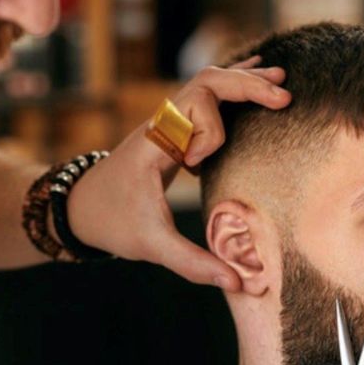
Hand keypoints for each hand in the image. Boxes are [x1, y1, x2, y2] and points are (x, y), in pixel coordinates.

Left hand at [66, 56, 290, 291]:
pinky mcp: (172, 132)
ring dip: (242, 83)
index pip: (193, 103)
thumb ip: (193, 264)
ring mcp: (167, 123)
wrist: (80, 209)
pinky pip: (204, 101)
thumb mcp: (151, 246)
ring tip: (279, 82)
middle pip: (207, 82)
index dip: (209, 131)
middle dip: (247, 86)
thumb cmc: (113, 224)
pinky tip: (253, 87)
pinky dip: (231, 93)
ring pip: (207, 85)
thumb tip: (239, 282)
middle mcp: (162, 123)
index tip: (198, 165)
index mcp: (155, 142)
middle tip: (284, 97)